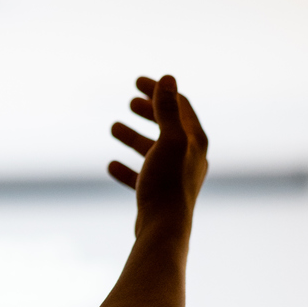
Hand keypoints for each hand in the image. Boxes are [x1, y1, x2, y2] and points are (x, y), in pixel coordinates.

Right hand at [108, 75, 207, 231]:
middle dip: (149, 112)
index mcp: (195, 142)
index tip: (137, 82)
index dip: (160, 91)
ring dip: (134, 137)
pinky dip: (128, 168)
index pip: (180, 106)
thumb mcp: (169, 139)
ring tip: (114, 128)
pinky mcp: (160, 195)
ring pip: (153, 150)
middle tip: (130, 103)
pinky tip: (112, 165)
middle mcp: (189, 158)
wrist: (163, 228)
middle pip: (168, 126)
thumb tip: (168, 78)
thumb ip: (167, 109)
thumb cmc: (167, 183)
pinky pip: (142, 177)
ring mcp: (174, 177)